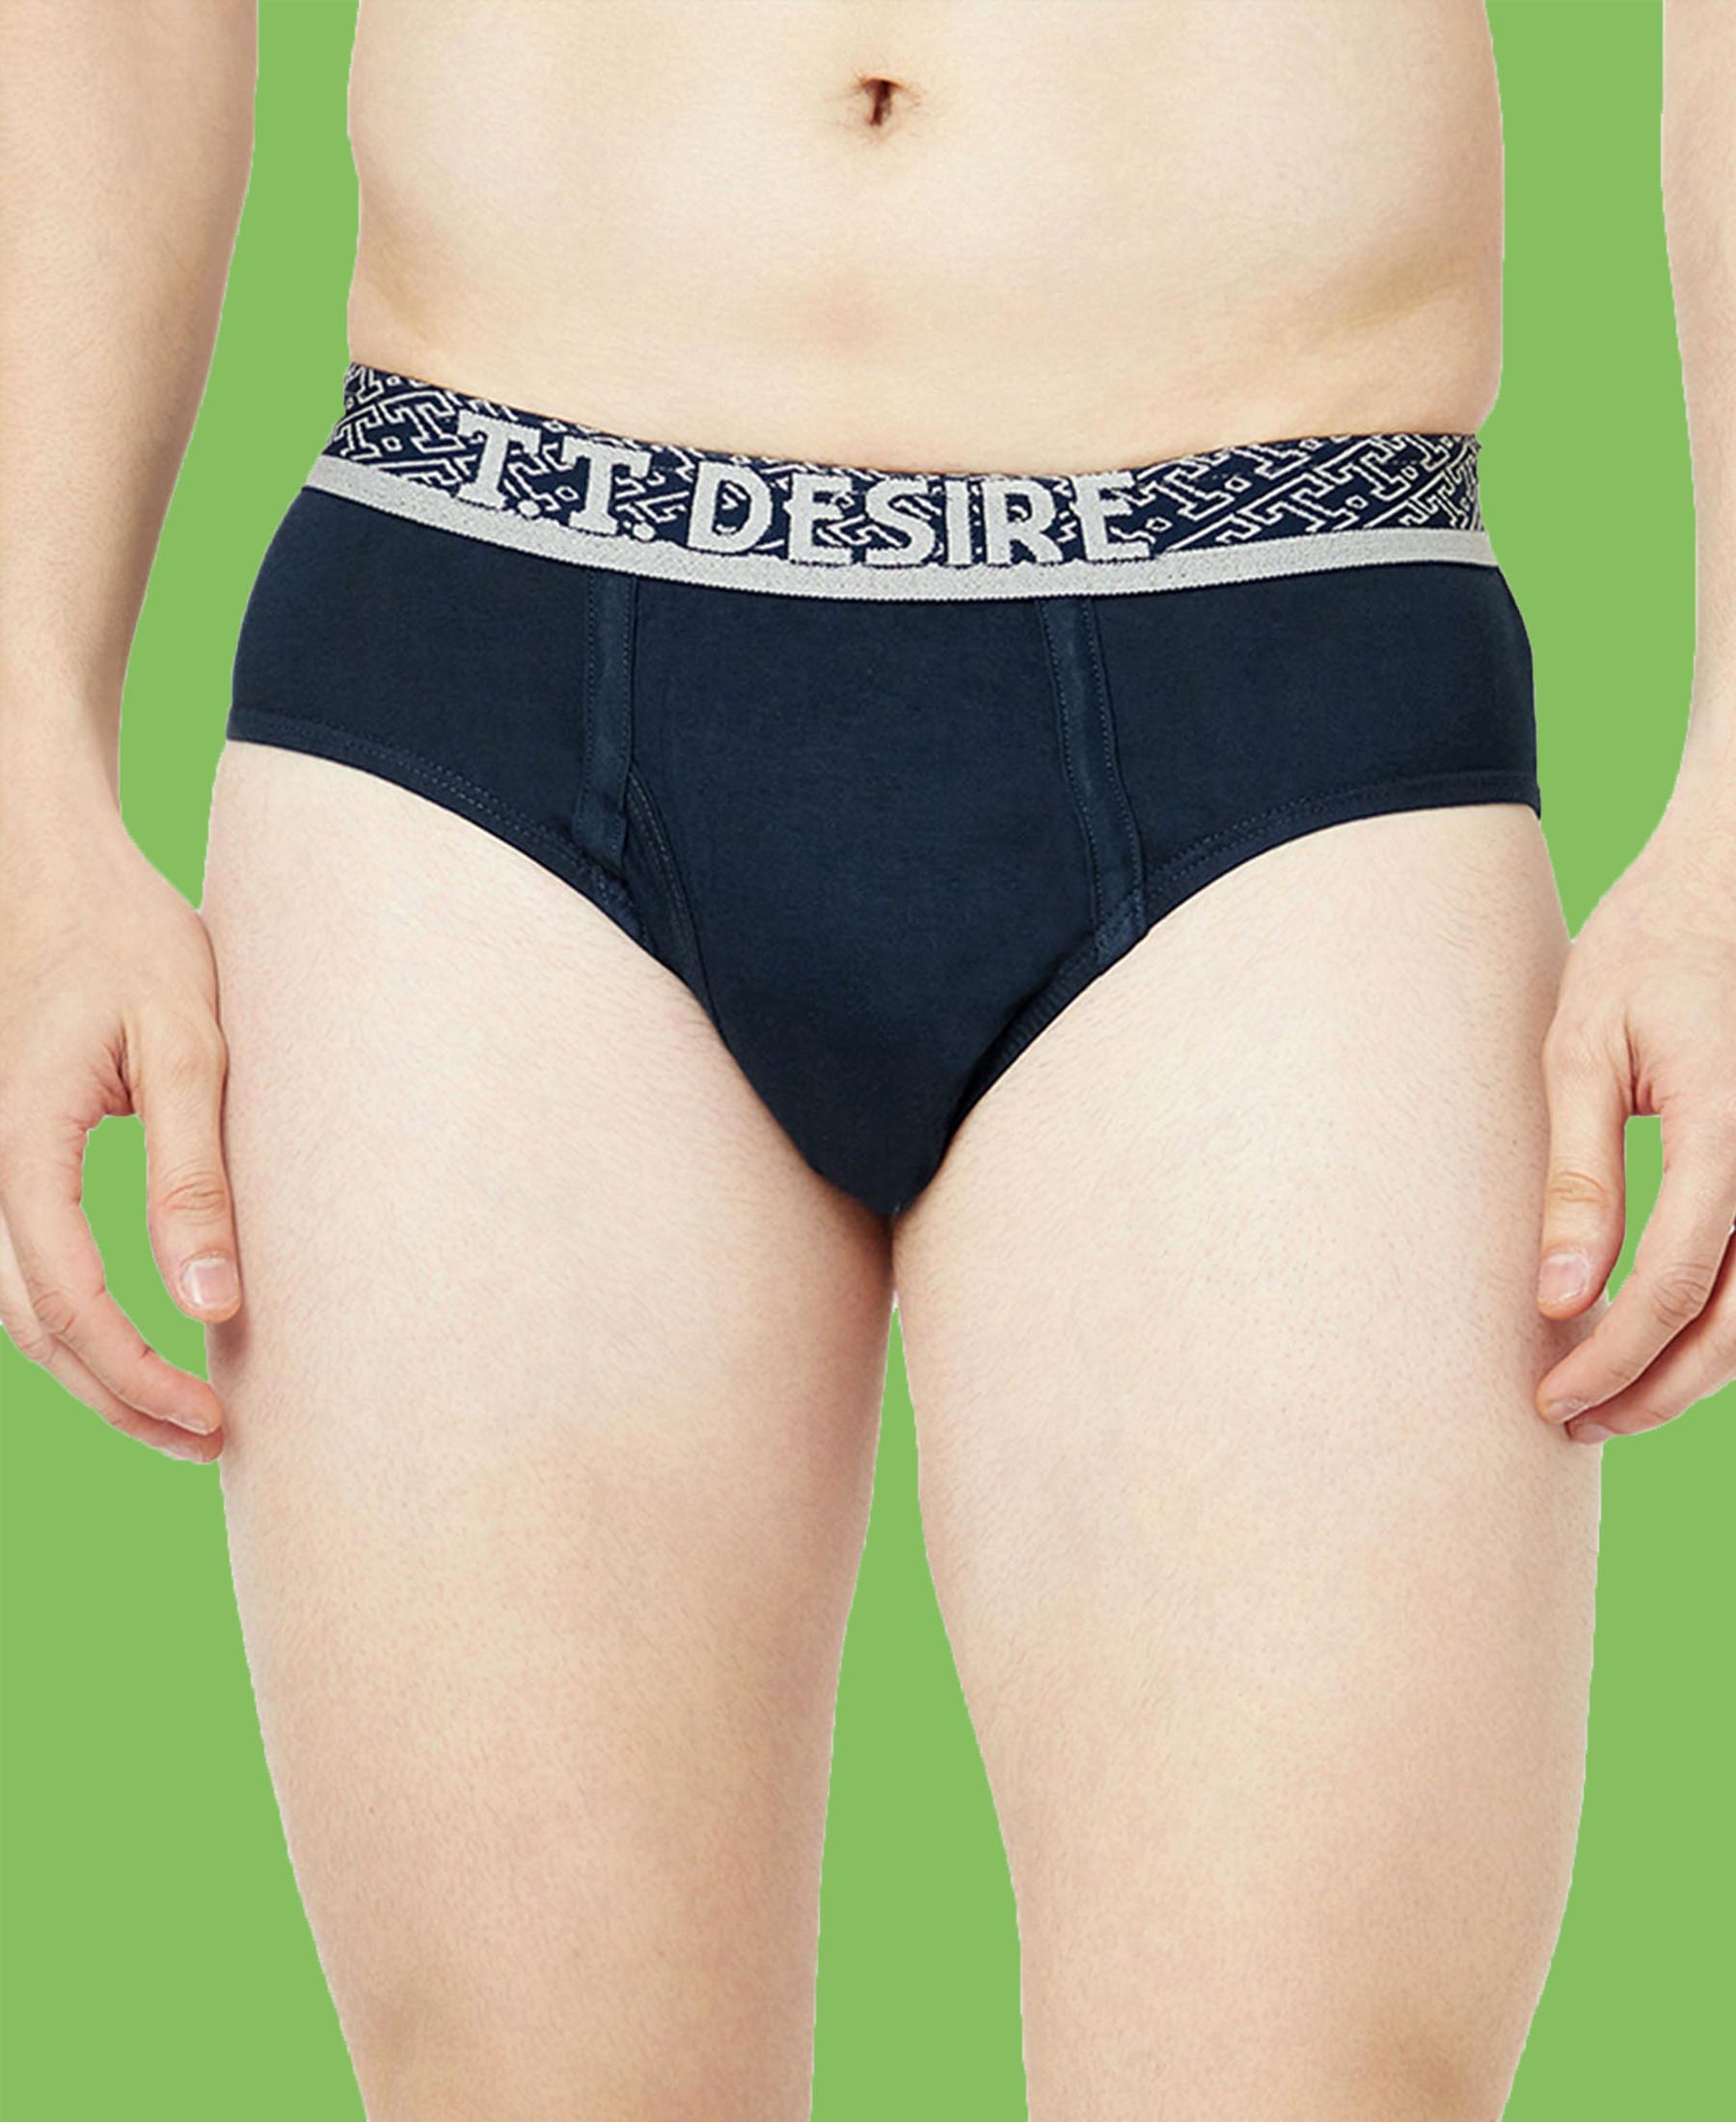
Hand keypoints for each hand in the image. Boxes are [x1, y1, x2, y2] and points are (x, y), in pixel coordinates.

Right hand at [0, 799, 237, 1461]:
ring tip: (183, 1413)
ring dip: (95, 1371)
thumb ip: (195, 1176)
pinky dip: (77, 1321)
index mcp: (24, 1141)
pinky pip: (25, 1265)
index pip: (67, 1300)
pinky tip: (141, 1344)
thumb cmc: (129, 944)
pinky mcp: (8, 1158)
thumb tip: (213, 1303)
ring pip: (22, 1305)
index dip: (135, 1376)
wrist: (55, 872)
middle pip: (34, 1325)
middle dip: (116, 1398)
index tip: (211, 1419)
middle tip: (209, 1440)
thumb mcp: (190, 1049)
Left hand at [1535, 793, 1735, 1443]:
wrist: (1728, 882)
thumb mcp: (1581, 1048)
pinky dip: (1719, 1322)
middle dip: (1655, 1390)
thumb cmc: (1648, 949)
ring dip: (1690, 1370)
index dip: (1613, 1356)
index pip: (1675, 1282)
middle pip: (1735, 1324)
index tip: (1551, 1398)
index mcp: (1730, 1128)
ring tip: (1604, 1399)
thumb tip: (1559, 1297)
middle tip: (1572, 1419)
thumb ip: (1577, 1177)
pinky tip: (1654, 1340)